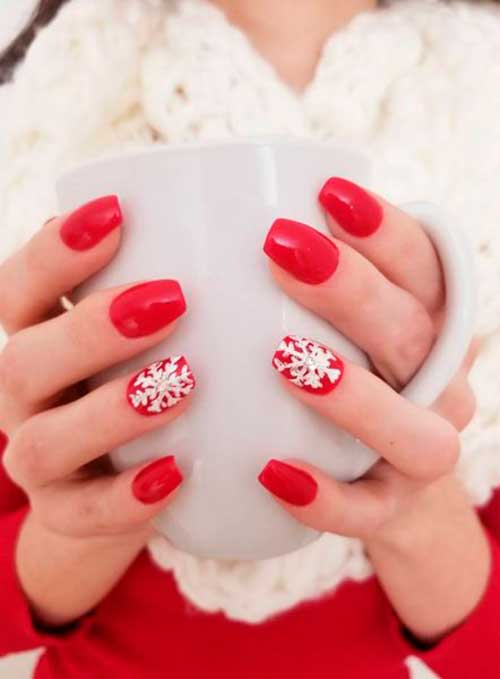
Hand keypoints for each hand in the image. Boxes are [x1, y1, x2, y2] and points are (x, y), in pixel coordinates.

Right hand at [0, 197, 193, 623]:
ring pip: (44, 443)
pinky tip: (176, 472)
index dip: (56, 251)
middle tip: (171, 302)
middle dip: (92, 331)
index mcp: (38, 336)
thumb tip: (266, 219)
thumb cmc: (152, 375)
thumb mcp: (156, 328)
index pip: (21, 287)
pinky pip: (85, 514)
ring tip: (181, 384)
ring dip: (109, 412)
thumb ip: (178, 280)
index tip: (117, 213)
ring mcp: (40, 458)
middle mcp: (26, 394)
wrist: (129, 476)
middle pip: (24, 360)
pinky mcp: (66, 514)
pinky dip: (126, 497)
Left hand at [259, 178, 490, 641]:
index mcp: (430, 325)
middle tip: (283, 250)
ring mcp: (419, 453)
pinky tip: (271, 472)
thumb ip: (313, 280)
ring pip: (412, 431)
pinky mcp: (389, 508)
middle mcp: (438, 385)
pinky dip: (325, 496)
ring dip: (356, 397)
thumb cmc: (354, 372)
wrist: (386, 476)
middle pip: (413, 335)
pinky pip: (366, 512)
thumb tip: (225, 213)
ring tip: (287, 361)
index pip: (426, 269)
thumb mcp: (349, 321)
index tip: (327, 193)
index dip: (386, 231)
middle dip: (353, 291)